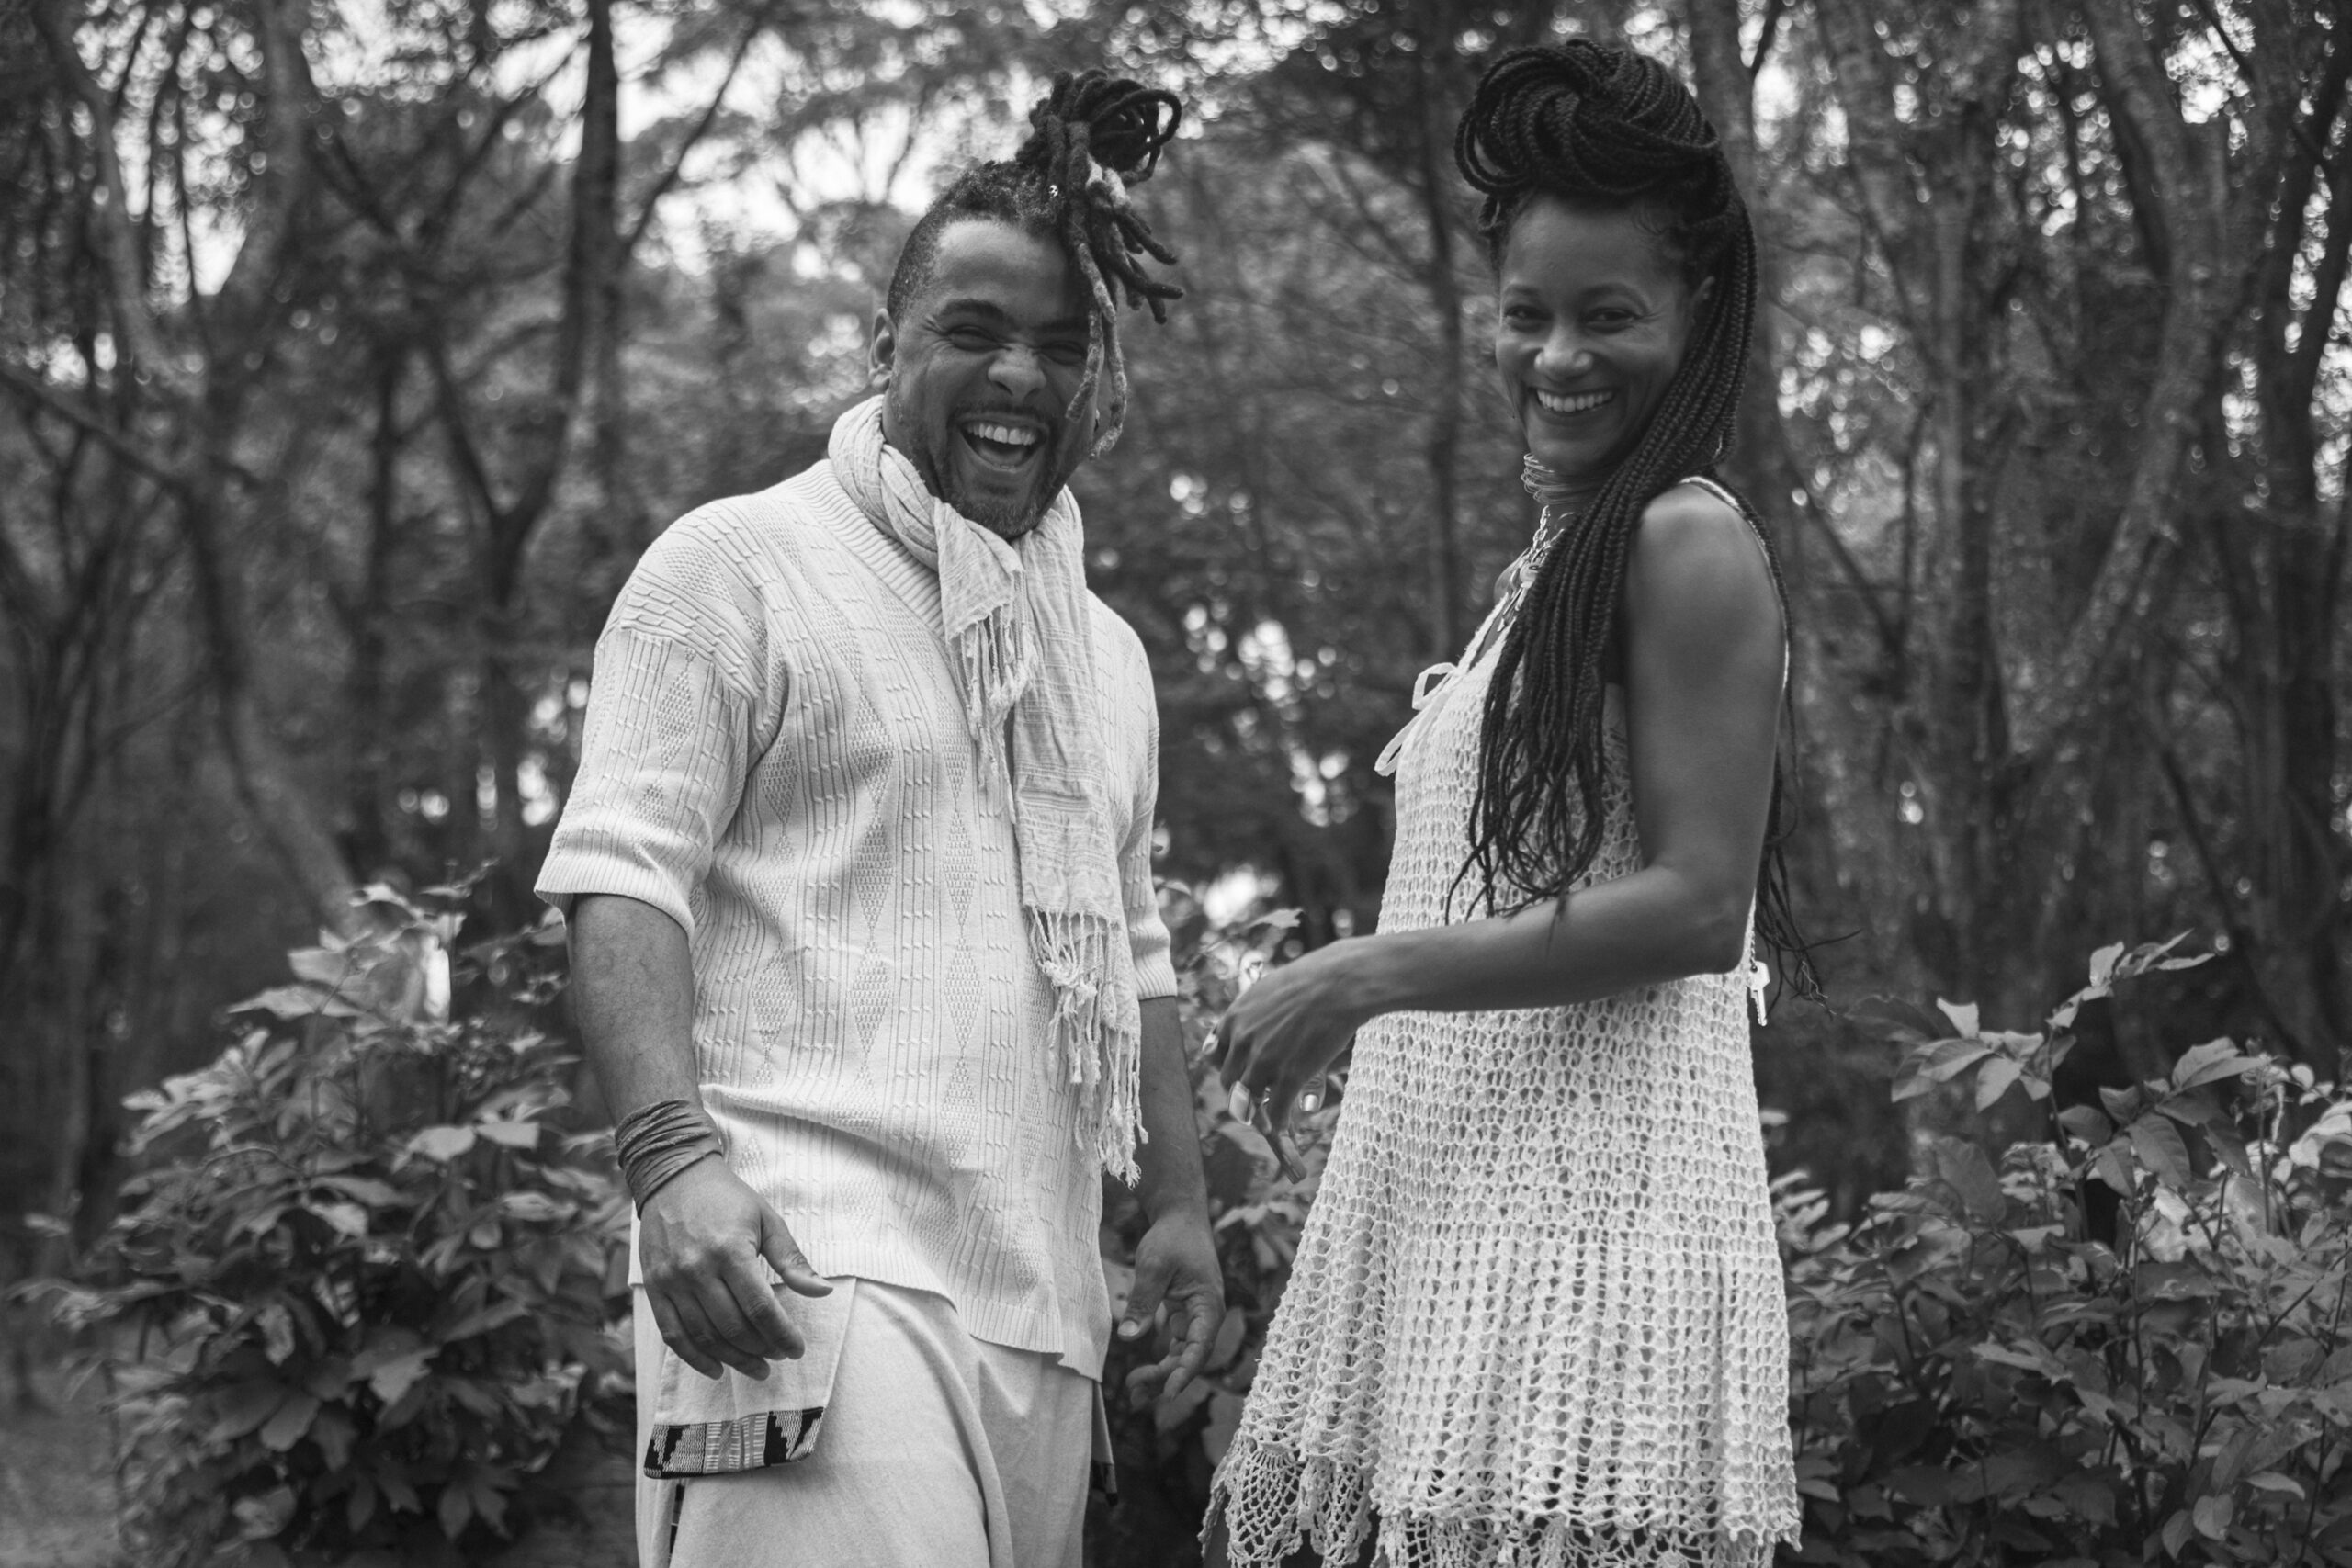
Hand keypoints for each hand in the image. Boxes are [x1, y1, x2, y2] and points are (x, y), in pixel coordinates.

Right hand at [638, 1157, 833, 1380]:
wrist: (673, 1178)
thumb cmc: (727, 1199)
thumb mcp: (766, 1220)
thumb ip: (792, 1259)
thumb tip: (823, 1291)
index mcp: (731, 1250)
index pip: (761, 1308)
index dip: (782, 1335)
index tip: (797, 1349)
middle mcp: (698, 1269)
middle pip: (734, 1327)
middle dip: (762, 1349)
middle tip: (779, 1357)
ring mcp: (672, 1280)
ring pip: (705, 1336)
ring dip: (734, 1359)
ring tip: (757, 1367)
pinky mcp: (654, 1287)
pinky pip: (673, 1335)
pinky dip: (695, 1358)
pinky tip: (717, 1369)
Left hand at [1118, 1206, 1223, 1401]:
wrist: (1180, 1216)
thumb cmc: (1172, 1237)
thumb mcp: (1153, 1266)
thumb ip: (1143, 1302)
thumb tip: (1128, 1337)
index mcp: (1208, 1306)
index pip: (1199, 1348)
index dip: (1184, 1374)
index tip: (1168, 1395)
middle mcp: (1206, 1316)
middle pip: (1189, 1358)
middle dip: (1164, 1378)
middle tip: (1133, 1393)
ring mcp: (1196, 1317)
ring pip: (1182, 1356)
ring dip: (1161, 1375)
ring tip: (1134, 1394)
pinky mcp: (1183, 1315)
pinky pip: (1175, 1345)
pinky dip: (1161, 1360)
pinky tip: (1142, 1376)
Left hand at [1213, 940, 1367, 1139]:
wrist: (1339, 982)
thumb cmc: (1314, 978)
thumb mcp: (1273, 990)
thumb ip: (1262, 1013)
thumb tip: (1256, 1026)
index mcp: (1235, 1016)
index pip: (1214, 1052)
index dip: (1226, 1065)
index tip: (1236, 1072)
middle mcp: (1242, 1041)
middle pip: (1228, 1080)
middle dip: (1238, 1093)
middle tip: (1251, 1101)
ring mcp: (1264, 1060)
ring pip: (1246, 1100)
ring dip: (1254, 1115)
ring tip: (1264, 1123)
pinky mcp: (1289, 1075)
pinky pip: (1276, 1110)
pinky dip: (1279, 1124)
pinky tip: (1285, 1129)